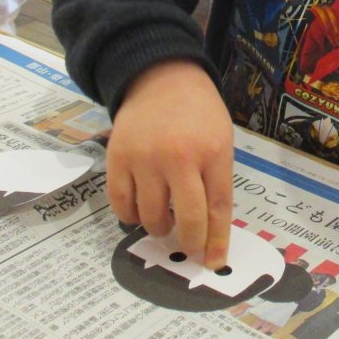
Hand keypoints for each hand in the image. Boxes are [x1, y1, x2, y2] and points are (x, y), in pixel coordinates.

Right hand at [107, 60, 234, 268]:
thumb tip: (211, 230)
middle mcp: (179, 156)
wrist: (161, 77)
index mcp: (213, 151)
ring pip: (151, 216)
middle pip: (188, 218)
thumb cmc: (197, 113)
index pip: (218, 207)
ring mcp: (145, 158)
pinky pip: (121, 204)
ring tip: (164, 220)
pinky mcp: (117, 158)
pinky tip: (139, 211)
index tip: (213, 262)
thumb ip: (217, 179)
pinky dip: (130, 217)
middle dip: (190, 242)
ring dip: (159, 228)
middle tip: (189, 247)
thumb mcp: (221, 139)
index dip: (216, 240)